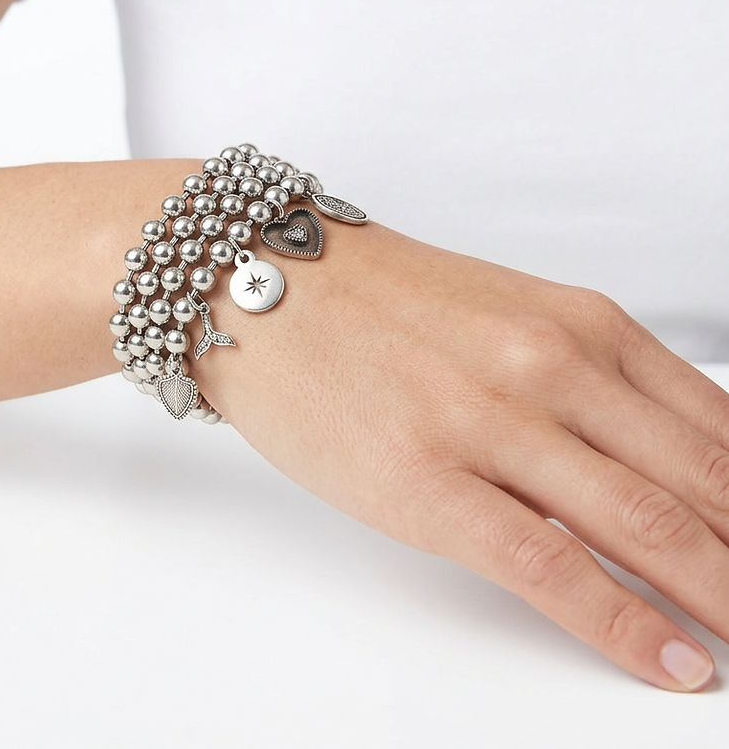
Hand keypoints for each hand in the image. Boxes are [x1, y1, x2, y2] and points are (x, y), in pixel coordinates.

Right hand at [194, 219, 728, 690]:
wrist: (262, 282)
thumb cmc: (375, 301)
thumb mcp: (505, 315)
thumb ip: (585, 382)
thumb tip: (656, 465)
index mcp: (581, 325)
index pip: (722, 431)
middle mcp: (553, 367)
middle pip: (707, 486)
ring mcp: (491, 424)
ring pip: (650, 527)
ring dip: (723, 599)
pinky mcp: (426, 482)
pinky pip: (550, 568)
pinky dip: (625, 626)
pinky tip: (673, 663)